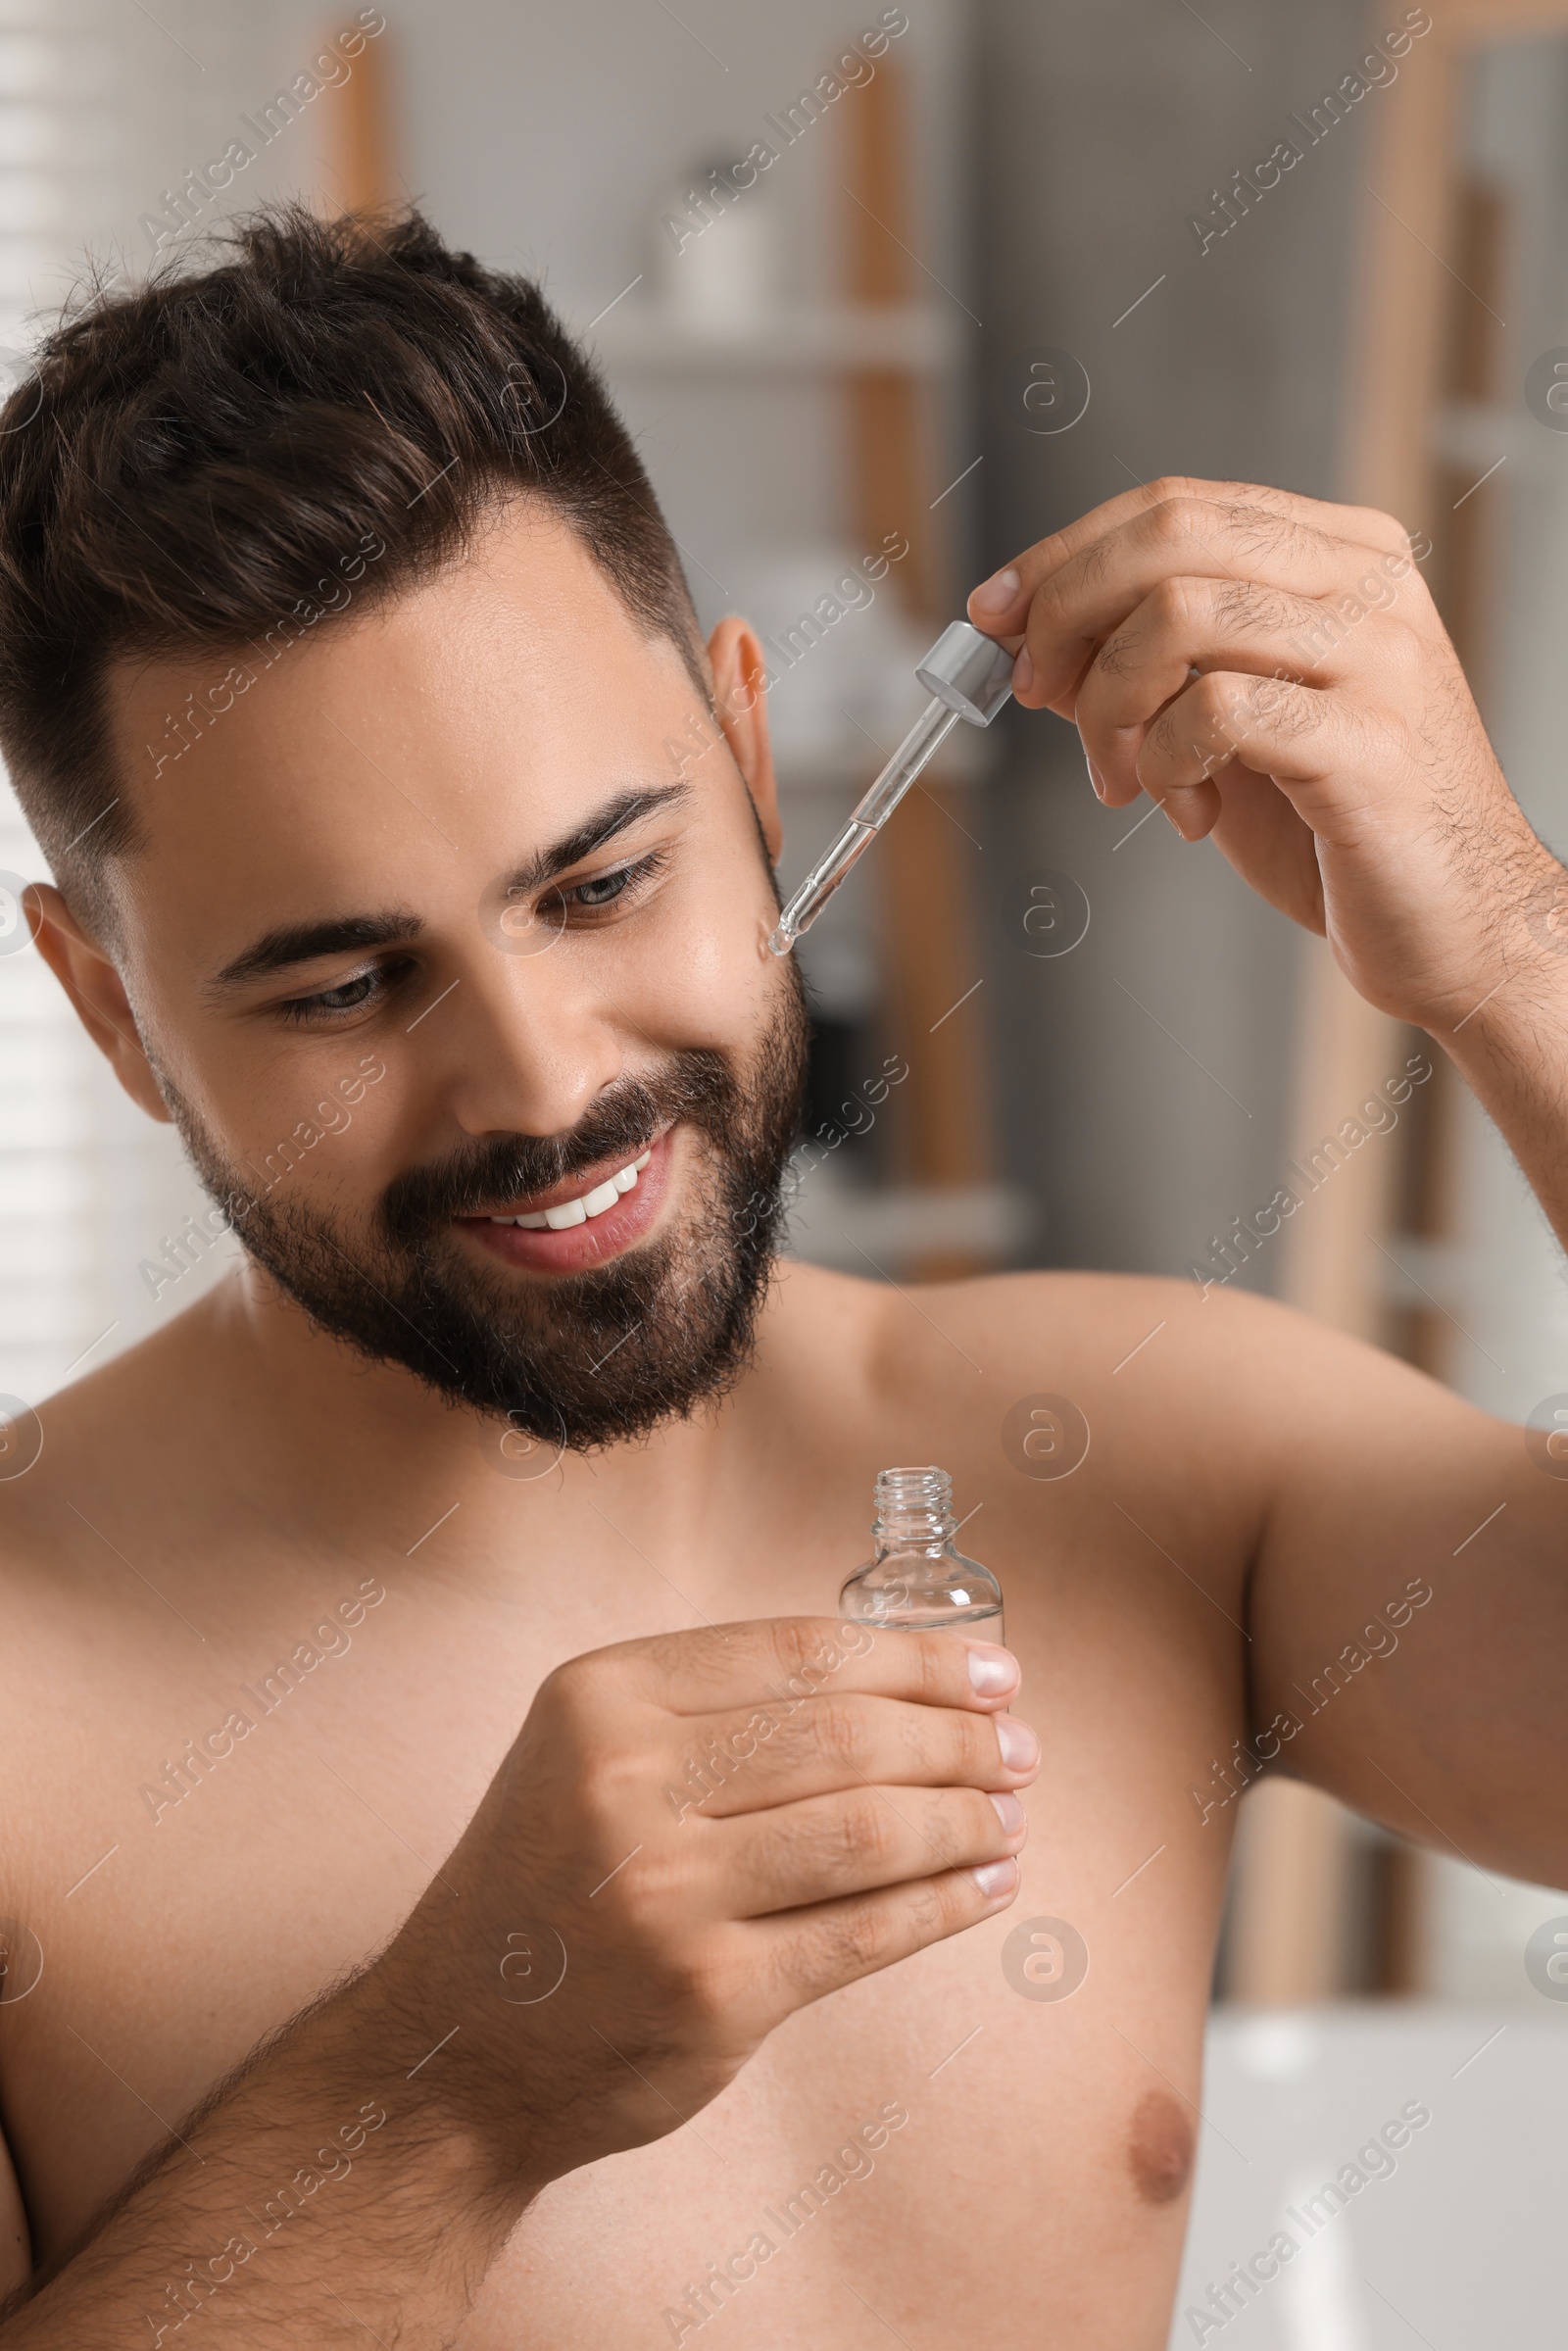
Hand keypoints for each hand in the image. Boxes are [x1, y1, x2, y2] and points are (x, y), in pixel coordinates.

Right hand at [381, 1617, 1033, 2184]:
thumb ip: (718, 1707)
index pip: (798, 1653)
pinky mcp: (712, 1997)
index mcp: (600, 1698)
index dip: (917, 1658)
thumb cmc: (553, 1879)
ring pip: (869, 1831)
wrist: (456, 2046)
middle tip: (1018, 1747)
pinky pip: (865, 1933)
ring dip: (966, 1819)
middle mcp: (623, 1784)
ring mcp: (666, 1896)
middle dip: (958, 1739)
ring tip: (1009, 1813)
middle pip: (846, 1737)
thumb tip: (913, 1679)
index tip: (992, 1670)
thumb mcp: (593, 1751)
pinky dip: (944, 1904)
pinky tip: (984, 1884)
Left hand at [967, 476, 1563, 1031]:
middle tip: (1039, 696)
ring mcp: (1379, 656)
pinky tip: (1189, 812)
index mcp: (1341, 555)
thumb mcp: (1235, 723)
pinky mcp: (1369, 742)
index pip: (1175, 506)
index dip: (1064, 556)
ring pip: (1178, 615)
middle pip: (1169, 538)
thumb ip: (1159, 665)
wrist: (1453, 928)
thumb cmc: (1340, 830)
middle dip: (1068, 616)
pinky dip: (1165, 762)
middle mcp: (1369, 584)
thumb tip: (1032, 635)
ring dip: (1111, 706)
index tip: (995, 617)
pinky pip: (1213, 710)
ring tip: (1127, 779)